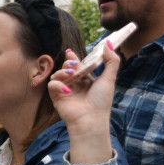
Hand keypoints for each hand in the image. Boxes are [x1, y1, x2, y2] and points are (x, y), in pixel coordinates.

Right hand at [48, 43, 119, 164]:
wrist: (91, 120)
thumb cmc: (101, 102)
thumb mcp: (109, 79)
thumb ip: (111, 61)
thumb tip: (109, 44)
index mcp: (86, 80)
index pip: (78, 66)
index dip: (73, 58)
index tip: (70, 52)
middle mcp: (75, 84)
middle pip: (66, 68)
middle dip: (68, 63)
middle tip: (73, 65)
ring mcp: (65, 91)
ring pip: (57, 74)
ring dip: (62, 72)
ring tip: (71, 75)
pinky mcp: (57, 97)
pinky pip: (52, 85)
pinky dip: (58, 85)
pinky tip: (68, 90)